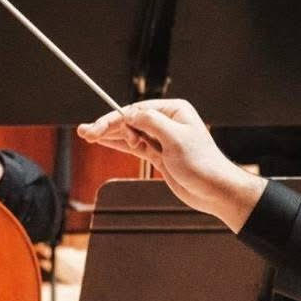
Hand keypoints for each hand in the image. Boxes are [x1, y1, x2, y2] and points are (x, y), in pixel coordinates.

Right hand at [78, 99, 263, 231]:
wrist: (214, 191)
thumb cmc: (202, 163)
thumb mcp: (175, 138)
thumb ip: (150, 122)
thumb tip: (129, 113)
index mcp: (174, 111)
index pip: (137, 110)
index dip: (116, 118)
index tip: (100, 129)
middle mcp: (167, 122)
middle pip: (130, 120)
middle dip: (108, 126)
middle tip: (86, 132)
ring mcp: (161, 139)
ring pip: (130, 133)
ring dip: (109, 135)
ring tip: (86, 135)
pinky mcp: (159, 156)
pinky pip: (134, 147)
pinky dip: (118, 144)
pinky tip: (102, 141)